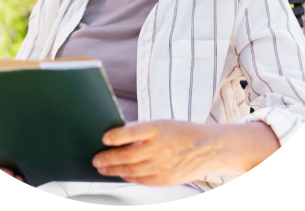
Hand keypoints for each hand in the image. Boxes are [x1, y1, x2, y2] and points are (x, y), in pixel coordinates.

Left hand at [92, 120, 219, 186]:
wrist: (209, 149)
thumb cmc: (183, 132)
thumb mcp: (163, 124)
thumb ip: (142, 131)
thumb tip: (118, 138)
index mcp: (160, 129)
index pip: (134, 131)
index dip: (117, 136)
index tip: (104, 138)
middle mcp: (160, 148)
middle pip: (128, 156)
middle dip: (108, 158)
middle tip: (96, 158)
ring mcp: (163, 166)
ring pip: (131, 170)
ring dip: (113, 170)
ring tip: (102, 167)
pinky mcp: (165, 180)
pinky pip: (141, 180)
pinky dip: (127, 177)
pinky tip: (120, 174)